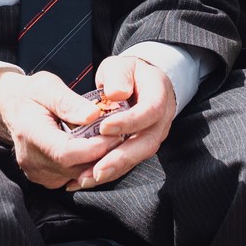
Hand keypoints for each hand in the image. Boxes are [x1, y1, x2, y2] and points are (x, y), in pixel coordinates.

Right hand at [0, 69, 119, 187]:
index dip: (94, 147)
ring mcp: (37, 173)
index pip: (65, 152)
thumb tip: (93, 115)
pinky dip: (88, 166)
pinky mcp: (44, 178)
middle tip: (120, 136)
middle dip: (102, 154)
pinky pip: (72, 178)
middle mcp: (32, 160)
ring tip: (110, 140)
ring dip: (97, 162)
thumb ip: (69, 102)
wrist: (11, 108)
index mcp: (30, 134)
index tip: (115, 134)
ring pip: (76, 176)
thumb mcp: (48, 86)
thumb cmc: (31, 94)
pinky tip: (96, 150)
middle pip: (74, 168)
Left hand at [67, 55, 176, 188]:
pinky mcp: (139, 148)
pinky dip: (107, 173)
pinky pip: (126, 163)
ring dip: (112, 171)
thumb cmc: (128, 74)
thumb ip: (118, 76)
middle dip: (121, 158)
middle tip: (96, 170)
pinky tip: (84, 180)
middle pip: (146, 143)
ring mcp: (152, 137)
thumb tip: (116, 93)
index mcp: (159, 96)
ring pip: (136, 158)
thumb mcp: (122, 66)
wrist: (140, 83)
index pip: (149, 111)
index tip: (104, 128)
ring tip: (86, 179)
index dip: (129, 122)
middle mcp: (160, 121)